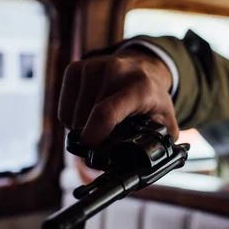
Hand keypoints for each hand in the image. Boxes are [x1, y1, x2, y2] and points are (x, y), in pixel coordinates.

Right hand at [58, 49, 177, 145]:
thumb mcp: (166, 119)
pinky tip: (88, 115)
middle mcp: (115, 72)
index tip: (91, 147)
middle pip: (86, 118)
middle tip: (107, 139)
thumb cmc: (152, 97)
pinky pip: (63, 108)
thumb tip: (148, 161)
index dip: (95, 133)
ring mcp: (93, 67)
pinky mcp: (76, 67)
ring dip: (82, 129)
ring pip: (72, 116)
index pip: (108, 111)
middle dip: (93, 138)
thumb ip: (160, 141)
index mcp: (140, 88)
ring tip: (100, 125)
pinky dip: (71, 119)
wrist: (144, 68)